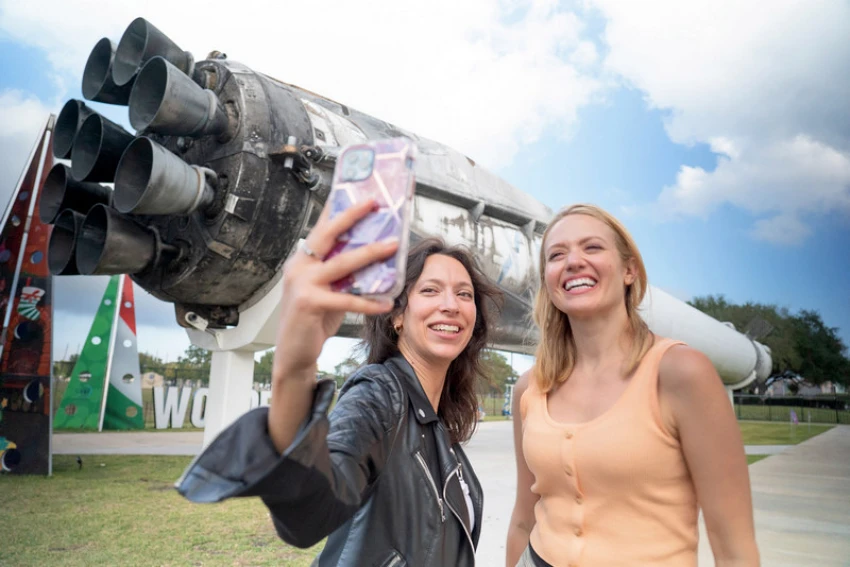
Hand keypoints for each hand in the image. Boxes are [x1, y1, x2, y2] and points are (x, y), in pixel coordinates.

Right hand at [273, 198, 397, 380]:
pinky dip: (368, 301)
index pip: (322, 226)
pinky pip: (346, 299)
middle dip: (352, 215)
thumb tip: (373, 254)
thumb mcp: (327, 289)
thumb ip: (342, 272)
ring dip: (370, 253)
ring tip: (393, 246)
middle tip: (374, 204)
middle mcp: (299, 266)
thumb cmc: (313, 319)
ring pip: (342, 263)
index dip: (339, 207)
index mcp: (303, 259)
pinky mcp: (309, 303)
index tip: (358, 191)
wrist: (294, 352)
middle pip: (328, 234)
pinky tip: (386, 303)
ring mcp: (302, 284)